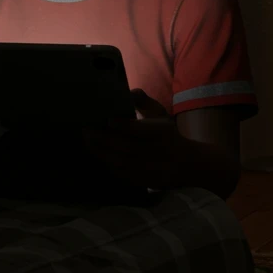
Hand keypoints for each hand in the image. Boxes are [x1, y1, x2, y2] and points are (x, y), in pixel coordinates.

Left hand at [82, 89, 200, 189]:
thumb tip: (131, 92)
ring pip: (120, 161)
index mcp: (158, 133)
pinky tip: (98, 155)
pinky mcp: (141, 180)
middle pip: (124, 146)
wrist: (185, 164)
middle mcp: (152, 151)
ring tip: (87, 142)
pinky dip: (108, 164)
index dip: (122, 126)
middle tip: (86, 130)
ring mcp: (146, 168)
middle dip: (103, 139)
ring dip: (101, 152)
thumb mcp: (161, 115)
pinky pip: (122, 173)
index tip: (108, 120)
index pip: (138, 130)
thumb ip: (145, 103)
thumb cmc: (169, 135)